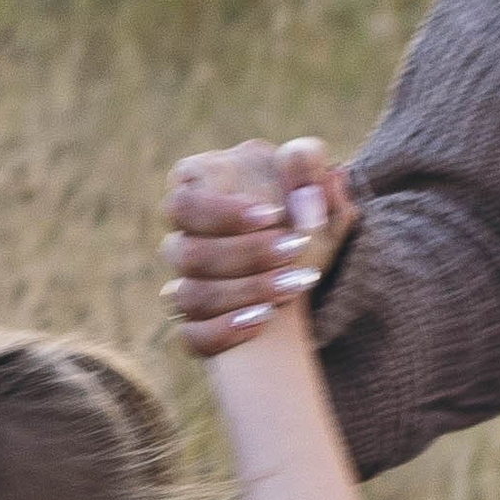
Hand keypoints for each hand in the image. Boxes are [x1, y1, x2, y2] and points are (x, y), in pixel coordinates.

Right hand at [160, 136, 355, 358]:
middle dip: (243, 255)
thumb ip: (308, 163)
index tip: (272, 215)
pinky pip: (190, 336)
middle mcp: (186, 238)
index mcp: (201, 194)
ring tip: (298, 284)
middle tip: (295, 249)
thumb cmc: (306, 215)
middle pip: (184, 253)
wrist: (310, 267)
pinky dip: (224, 331)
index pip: (183, 202)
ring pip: (189, 296)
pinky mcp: (196, 324)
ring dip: (246, 291)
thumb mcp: (316, 185)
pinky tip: (264, 319)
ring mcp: (186, 283)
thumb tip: (296, 167)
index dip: (220, 212)